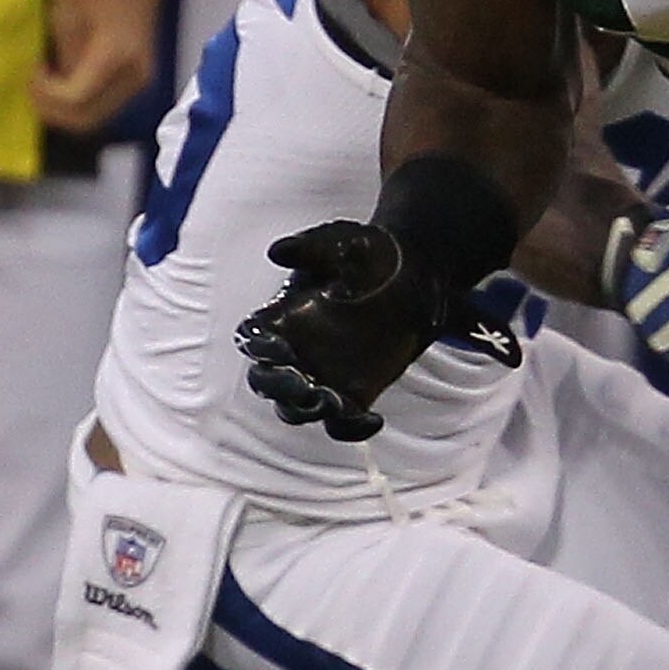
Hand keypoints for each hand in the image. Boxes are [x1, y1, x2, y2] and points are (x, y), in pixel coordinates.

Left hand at [32, 0, 172, 134]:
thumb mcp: (66, 14)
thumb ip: (63, 55)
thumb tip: (58, 84)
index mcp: (114, 53)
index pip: (74, 97)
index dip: (45, 93)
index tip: (34, 68)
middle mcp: (132, 74)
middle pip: (86, 118)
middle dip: (52, 110)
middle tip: (33, 84)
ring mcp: (139, 81)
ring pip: (95, 117)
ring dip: (64, 109)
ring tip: (47, 81)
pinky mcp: (137, 81)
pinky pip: (103, 106)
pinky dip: (79, 104)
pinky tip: (64, 80)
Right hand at [236, 221, 447, 441]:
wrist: (415, 273)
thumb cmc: (367, 254)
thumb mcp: (340, 241)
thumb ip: (310, 247)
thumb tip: (279, 251)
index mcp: (281, 318)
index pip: (253, 340)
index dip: (260, 348)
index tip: (284, 349)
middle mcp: (294, 352)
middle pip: (266, 382)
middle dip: (280, 388)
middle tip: (306, 388)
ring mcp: (321, 376)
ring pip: (297, 409)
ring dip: (309, 410)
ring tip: (335, 401)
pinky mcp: (353, 394)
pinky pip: (341, 422)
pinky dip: (352, 428)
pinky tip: (374, 419)